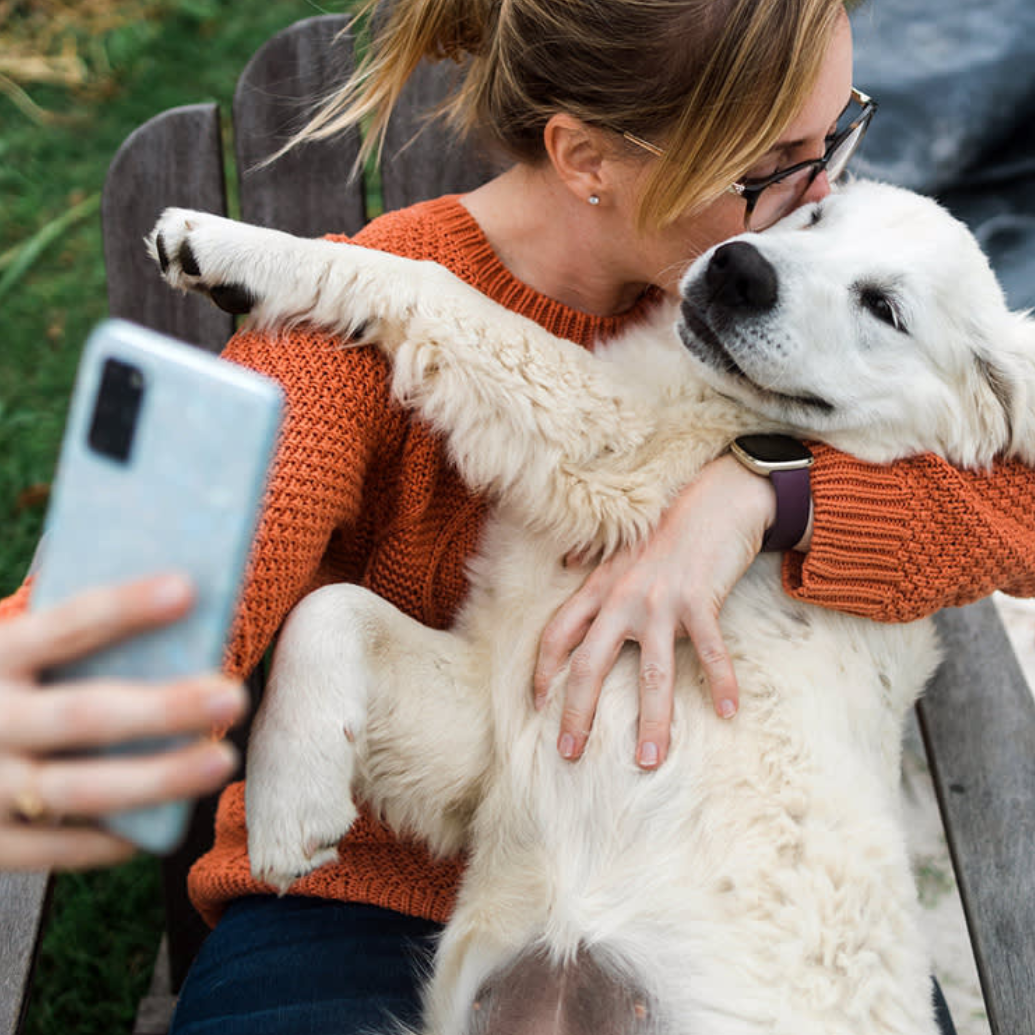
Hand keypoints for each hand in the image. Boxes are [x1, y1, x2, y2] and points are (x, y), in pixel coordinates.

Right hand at [0, 574, 247, 870]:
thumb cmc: (6, 692)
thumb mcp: (16, 655)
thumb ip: (76, 642)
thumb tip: (183, 605)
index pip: (65, 627)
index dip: (124, 609)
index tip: (186, 590)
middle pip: (84, 715)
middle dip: (164, 708)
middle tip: (234, 696)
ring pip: (82, 790)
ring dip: (160, 778)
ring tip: (223, 760)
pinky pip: (57, 850)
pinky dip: (114, 839)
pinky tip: (168, 822)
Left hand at [533, 455, 775, 768]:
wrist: (715, 498)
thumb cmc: (667, 524)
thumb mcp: (618, 542)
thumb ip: (588, 556)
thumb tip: (563, 561)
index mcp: (598, 587)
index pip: (556, 634)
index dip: (542, 672)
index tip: (537, 706)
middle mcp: (621, 598)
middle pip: (590, 665)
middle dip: (578, 713)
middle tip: (570, 754)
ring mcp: (660, 601)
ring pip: (651, 674)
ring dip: (651, 722)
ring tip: (648, 762)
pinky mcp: (700, 601)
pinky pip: (711, 652)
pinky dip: (721, 683)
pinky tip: (727, 713)